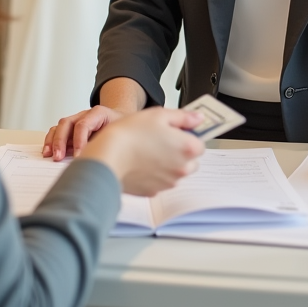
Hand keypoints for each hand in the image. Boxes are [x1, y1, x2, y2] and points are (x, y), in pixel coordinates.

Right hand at [43, 77, 147, 158]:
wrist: (120, 121)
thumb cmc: (121, 130)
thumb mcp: (121, 133)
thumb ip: (111, 142)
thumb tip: (102, 159)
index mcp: (99, 113)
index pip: (84, 124)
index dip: (79, 141)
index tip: (78, 157)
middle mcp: (85, 115)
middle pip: (68, 123)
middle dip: (61, 141)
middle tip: (59, 158)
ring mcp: (76, 120)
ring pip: (60, 126)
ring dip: (53, 141)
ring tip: (50, 156)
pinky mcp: (71, 129)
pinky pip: (57, 131)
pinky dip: (51, 141)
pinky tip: (48, 152)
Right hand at [79, 107, 205, 196]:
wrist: (107, 157)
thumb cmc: (130, 135)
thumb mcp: (159, 115)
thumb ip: (183, 117)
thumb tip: (198, 118)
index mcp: (187, 148)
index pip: (200, 143)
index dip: (188, 135)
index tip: (177, 131)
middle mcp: (182, 168)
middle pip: (191, 160)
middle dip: (180, 152)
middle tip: (161, 140)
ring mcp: (168, 183)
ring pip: (175, 172)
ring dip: (168, 164)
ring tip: (147, 151)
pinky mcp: (153, 191)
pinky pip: (160, 181)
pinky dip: (154, 175)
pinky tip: (141, 163)